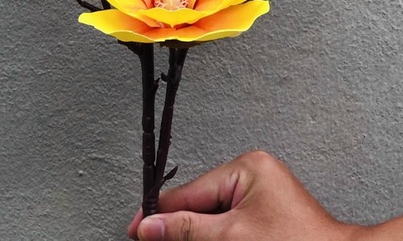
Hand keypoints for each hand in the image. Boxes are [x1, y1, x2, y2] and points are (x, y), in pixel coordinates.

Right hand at [127, 150, 358, 240]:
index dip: (159, 214)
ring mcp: (261, 196)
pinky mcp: (266, 217)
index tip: (135, 229)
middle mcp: (254, 175)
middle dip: (179, 228)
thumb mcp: (233, 237)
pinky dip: (217, 237)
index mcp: (247, 167)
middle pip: (200, 205)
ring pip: (213, 218)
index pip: (190, 192)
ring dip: (198, 235)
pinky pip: (230, 224)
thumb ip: (188, 229)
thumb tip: (150, 224)